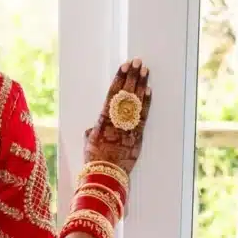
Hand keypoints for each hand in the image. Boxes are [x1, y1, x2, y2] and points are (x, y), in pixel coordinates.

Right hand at [83, 60, 151, 175]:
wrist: (105, 176)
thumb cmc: (94, 160)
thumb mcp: (88, 142)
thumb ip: (92, 131)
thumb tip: (92, 128)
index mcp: (102, 119)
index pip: (112, 93)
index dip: (118, 78)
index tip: (123, 66)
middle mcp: (116, 120)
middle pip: (125, 93)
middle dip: (131, 76)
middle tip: (137, 61)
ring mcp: (128, 127)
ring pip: (136, 102)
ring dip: (141, 85)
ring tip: (145, 70)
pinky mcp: (137, 137)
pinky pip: (143, 116)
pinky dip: (146, 103)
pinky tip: (149, 90)